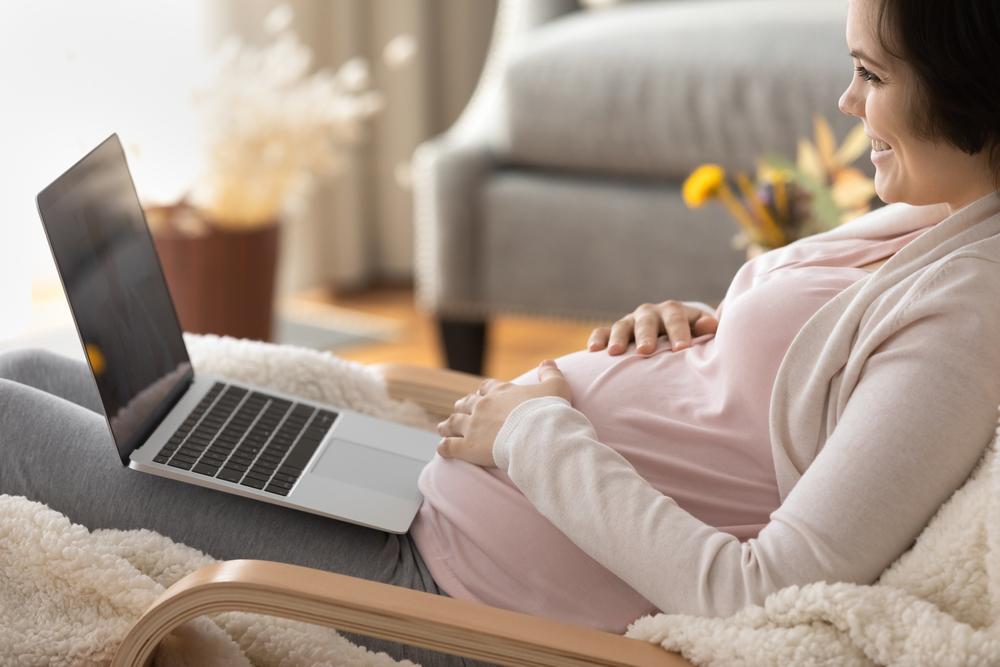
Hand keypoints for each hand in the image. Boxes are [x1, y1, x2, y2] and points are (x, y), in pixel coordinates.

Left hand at [436, 360, 571, 466]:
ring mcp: (472, 426)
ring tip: (443, 427)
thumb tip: (548, 362)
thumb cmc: (548, 412)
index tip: (481, 394)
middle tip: (459, 408)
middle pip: (466, 403)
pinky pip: (450, 446)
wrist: (537, 434)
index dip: (483, 392)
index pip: (486, 387)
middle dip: (462, 406)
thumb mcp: (556, 387)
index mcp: (500, 391)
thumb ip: (550, 374)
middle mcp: (482, 406)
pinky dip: (444, 447)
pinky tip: (441, 450)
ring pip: (453, 423)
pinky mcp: (467, 446)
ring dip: (447, 425)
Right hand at [588, 300, 718, 355]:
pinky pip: (602, 332)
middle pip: (646, 321)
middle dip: (646, 335)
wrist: (668, 334)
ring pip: (622, 326)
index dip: (679, 332)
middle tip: (646, 351)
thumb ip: (705, 328)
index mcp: (673, 311)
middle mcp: (650, 313)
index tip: (681, 349)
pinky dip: (597, 339)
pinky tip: (593, 350)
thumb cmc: (688, 337)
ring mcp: (630, 322)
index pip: (677, 318)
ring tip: (614, 353)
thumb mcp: (699, 330)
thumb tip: (711, 325)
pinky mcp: (613, 332)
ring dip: (618, 338)